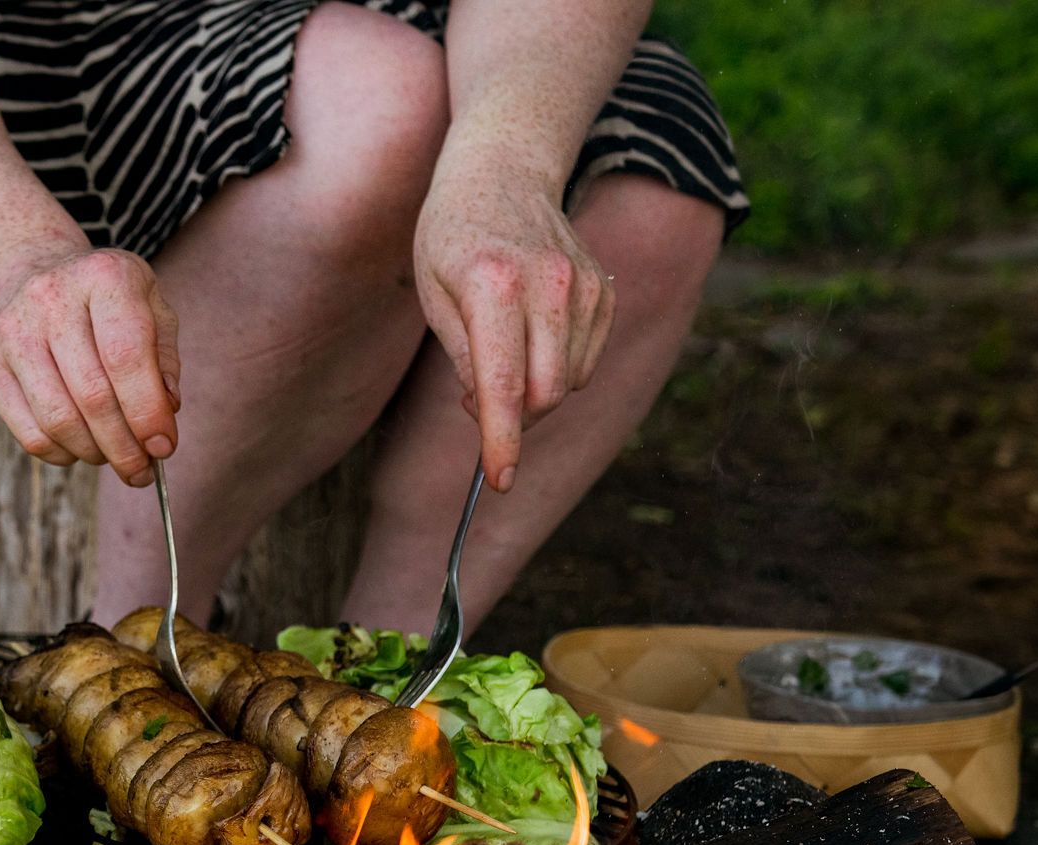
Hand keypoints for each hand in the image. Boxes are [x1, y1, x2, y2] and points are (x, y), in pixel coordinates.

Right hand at [0, 246, 181, 486]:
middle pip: (92, 396)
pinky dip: (62, 454)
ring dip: (94, 454)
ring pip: (58, 421)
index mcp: (104, 276)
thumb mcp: (149, 307)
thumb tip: (166, 410)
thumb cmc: (104, 300)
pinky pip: (30, 433)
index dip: (148, 412)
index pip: (126, 357)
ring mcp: (14, 333)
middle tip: (142, 469)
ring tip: (114, 456)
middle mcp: (51, 298)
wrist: (31, 273)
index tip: (163, 447)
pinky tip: (80, 448)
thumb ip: (163, 358)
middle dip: (125, 446)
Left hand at [413, 161, 614, 490]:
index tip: (500, 480)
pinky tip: (531, 337)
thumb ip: (462, 357)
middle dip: (514, 422)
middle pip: (545, 395)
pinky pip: (585, 362)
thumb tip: (490, 411)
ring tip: (498, 355)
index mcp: (495, 287)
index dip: (502, 442)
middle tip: (475, 405)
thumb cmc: (451, 235)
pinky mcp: (605, 291)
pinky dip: (557, 369)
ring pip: (568, 384)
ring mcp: (585, 288)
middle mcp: (550, 286)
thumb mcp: (432, 293)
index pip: (505, 386)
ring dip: (532, 394)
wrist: (504, 171)